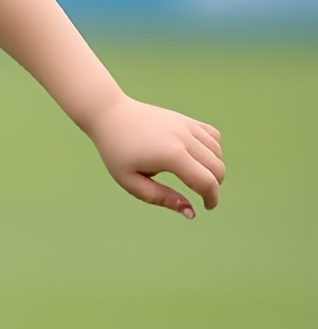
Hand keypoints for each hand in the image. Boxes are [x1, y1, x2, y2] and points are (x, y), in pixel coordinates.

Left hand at [86, 96, 224, 218]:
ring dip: (214, 168)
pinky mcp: (186, 119)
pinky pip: (213, 135)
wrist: (110, 115)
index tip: (206, 208)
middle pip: (217, 167)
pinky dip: (213, 150)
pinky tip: (199, 158)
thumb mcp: (131, 182)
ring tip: (197, 178)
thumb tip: (191, 212)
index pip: (206, 181)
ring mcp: (187, 126)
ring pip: (217, 151)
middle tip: (201, 195)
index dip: (211, 198)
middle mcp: (185, 138)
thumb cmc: (117, 152)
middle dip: (214, 186)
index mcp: (171, 156)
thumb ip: (162, 198)